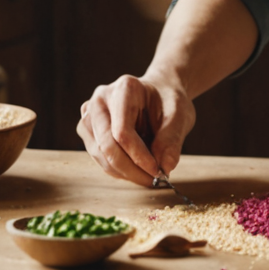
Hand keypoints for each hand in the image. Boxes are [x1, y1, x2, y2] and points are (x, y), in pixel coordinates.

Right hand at [76, 71, 194, 186]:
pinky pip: (99, 158)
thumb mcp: (180, 115)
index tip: (157, 171)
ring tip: (147, 175)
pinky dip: (118, 169)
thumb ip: (172, 139)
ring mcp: (89, 115)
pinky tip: (136, 169)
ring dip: (124, 172)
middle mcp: (100, 100)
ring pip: (100, 155)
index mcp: (124, 89)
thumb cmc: (168, 102)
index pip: (122, 131)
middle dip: (131, 169)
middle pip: (107, 145)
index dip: (138, 156)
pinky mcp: (88, 131)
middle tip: (153, 181)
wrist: (159, 94)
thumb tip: (166, 166)